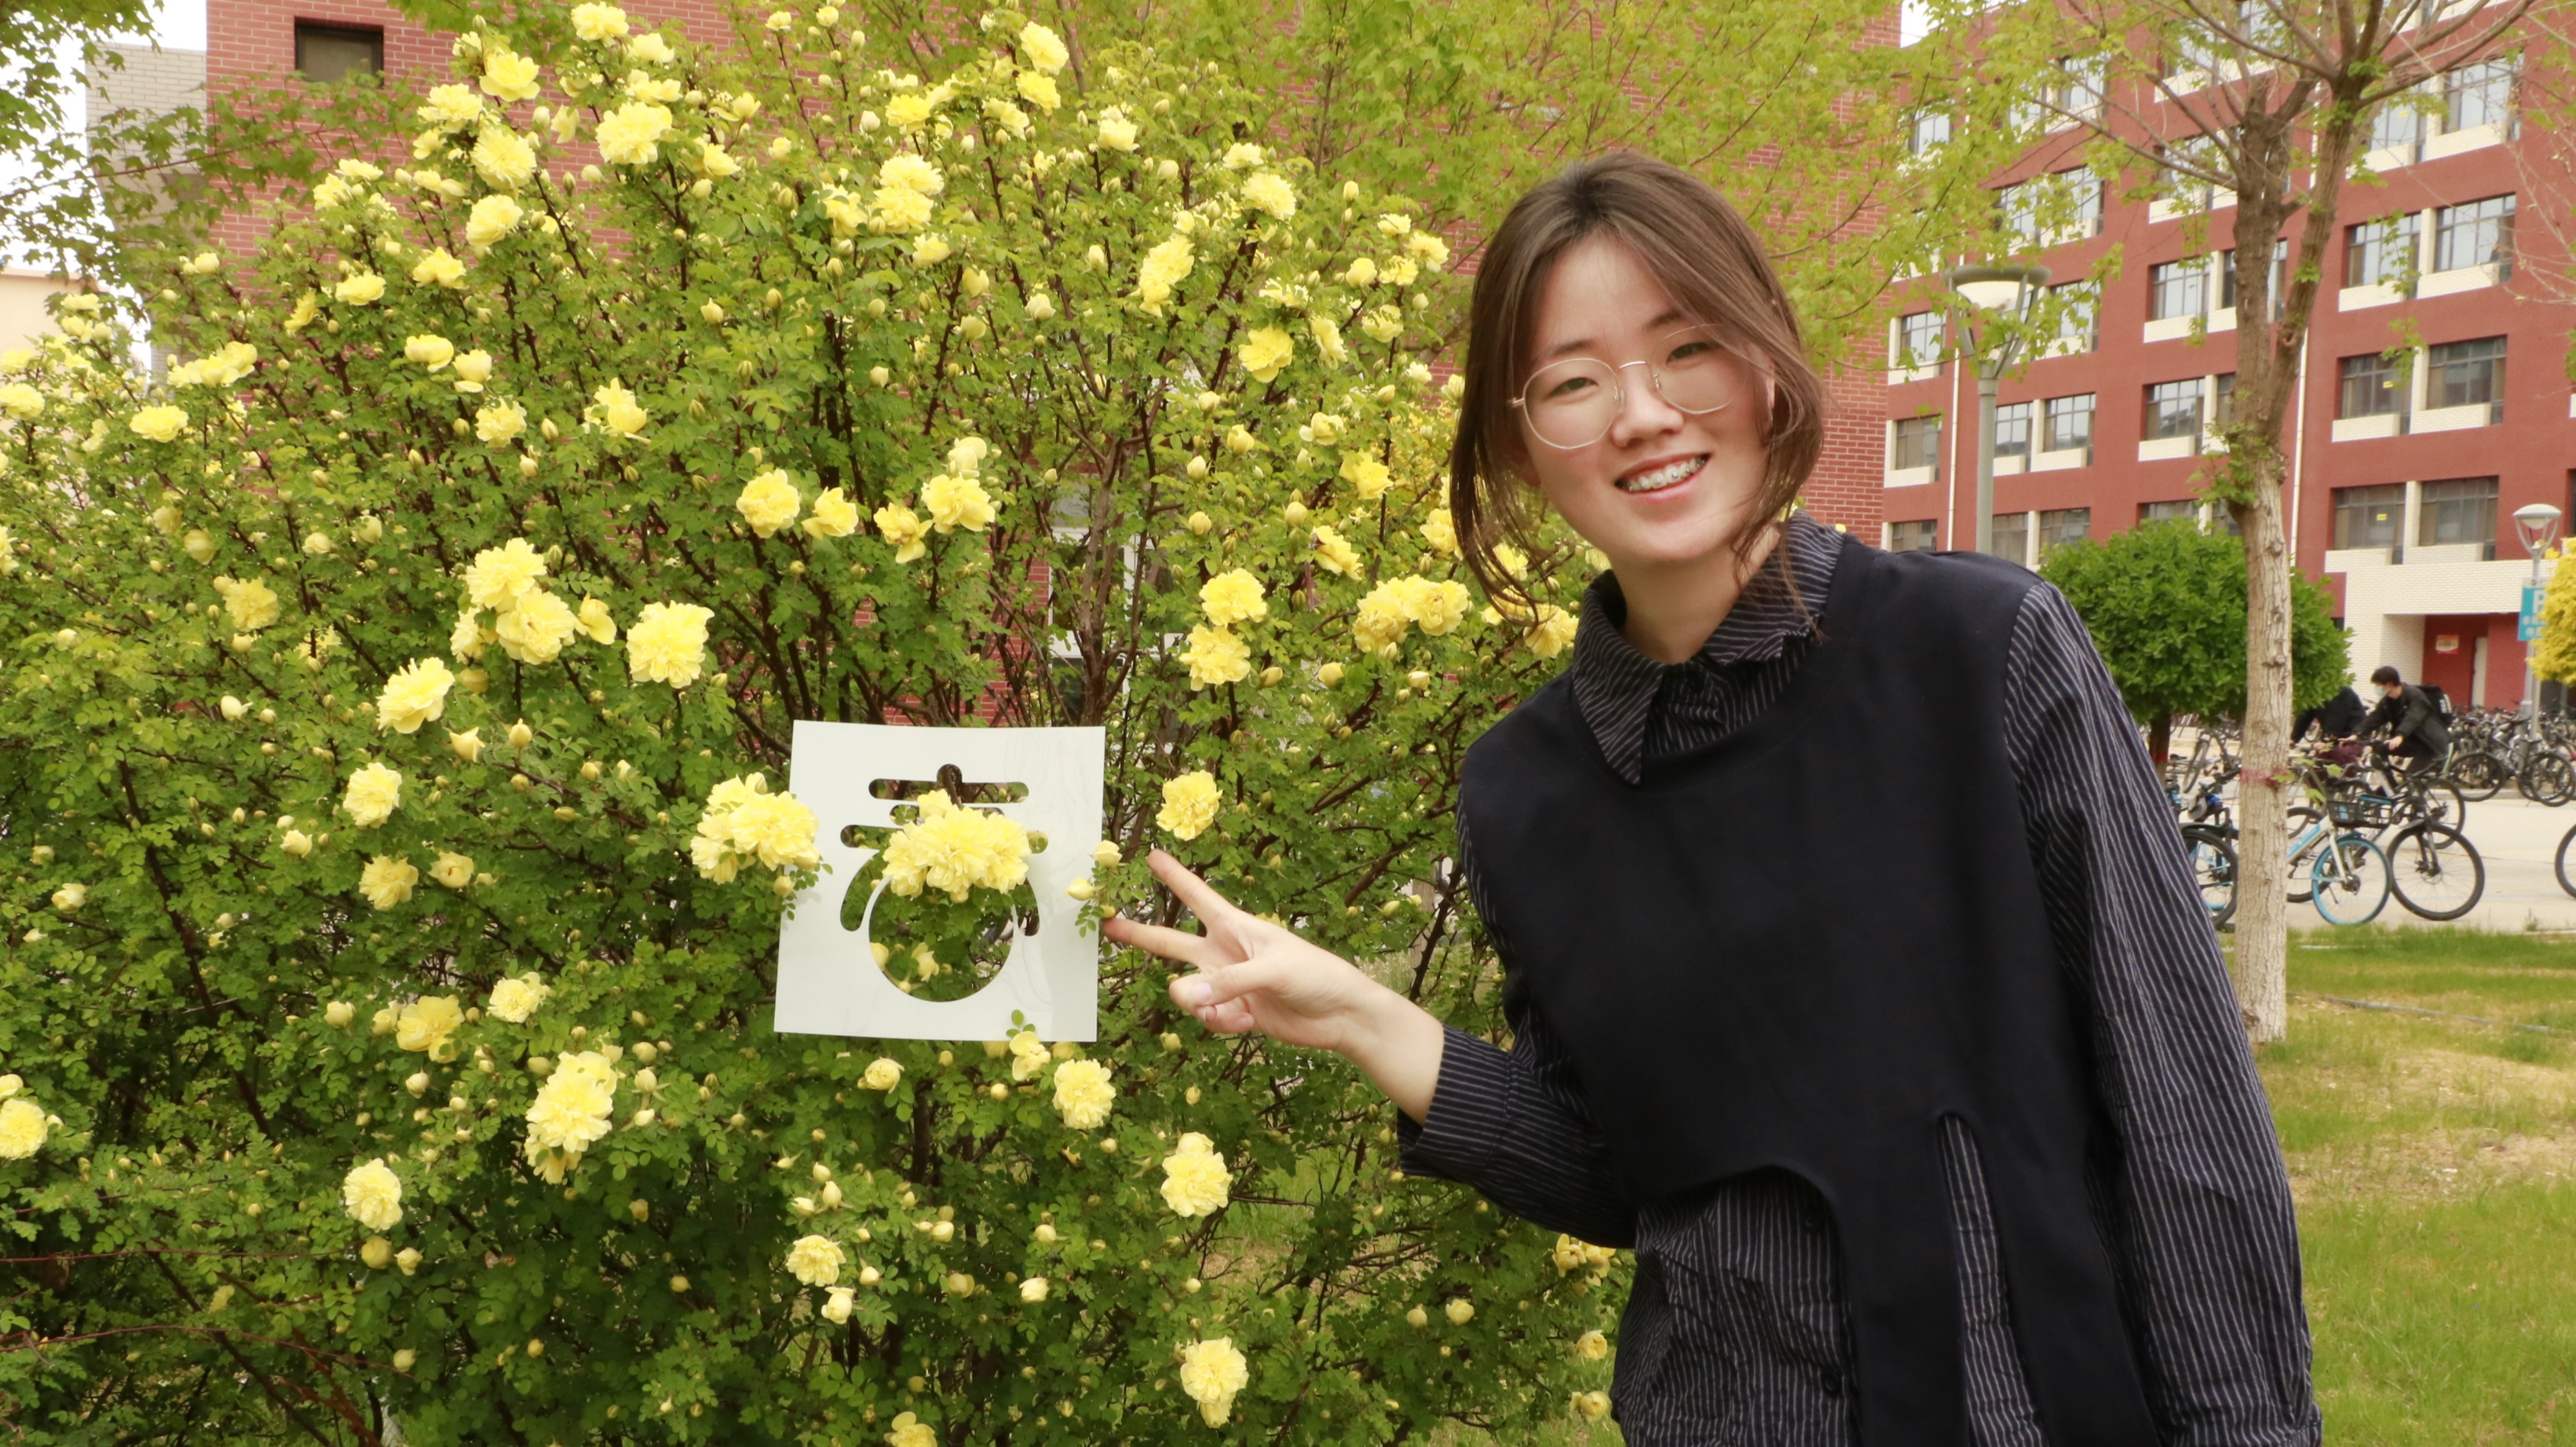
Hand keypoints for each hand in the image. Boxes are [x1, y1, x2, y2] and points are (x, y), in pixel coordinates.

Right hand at [1101, 849, 1444, 1119]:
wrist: (1340, 1016)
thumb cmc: (1315, 976)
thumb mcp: (1273, 971)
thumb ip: (1225, 984)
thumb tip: (1181, 996)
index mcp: (1237, 927)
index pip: (1197, 896)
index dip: (1174, 876)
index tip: (1151, 855)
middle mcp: (1225, 953)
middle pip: (1171, 942)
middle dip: (1140, 934)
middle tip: (1108, 924)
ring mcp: (1226, 984)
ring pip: (1186, 993)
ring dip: (1203, 1007)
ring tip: (1237, 1012)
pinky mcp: (1232, 1012)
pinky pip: (1206, 1018)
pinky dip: (1221, 1023)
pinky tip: (1247, 1023)